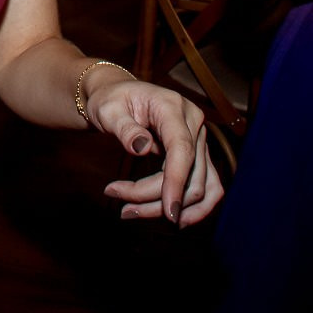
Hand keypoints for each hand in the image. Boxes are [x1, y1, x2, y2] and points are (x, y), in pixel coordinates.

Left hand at [88, 77, 223, 226]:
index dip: (176, 181)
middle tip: (123, 210)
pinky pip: (205, 186)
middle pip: (190, 174)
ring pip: (200, 186)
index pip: (182, 149)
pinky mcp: (198, 154)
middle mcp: (193, 122)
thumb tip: (142, 147)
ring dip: (172, 208)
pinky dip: (191, 206)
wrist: (118, 96)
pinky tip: (168, 216)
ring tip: (135, 214)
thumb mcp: (108, 110)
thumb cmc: (110, 100)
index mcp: (172, 107)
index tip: (168, 212)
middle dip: (157, 199)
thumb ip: (124, 128)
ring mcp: (198, 139)